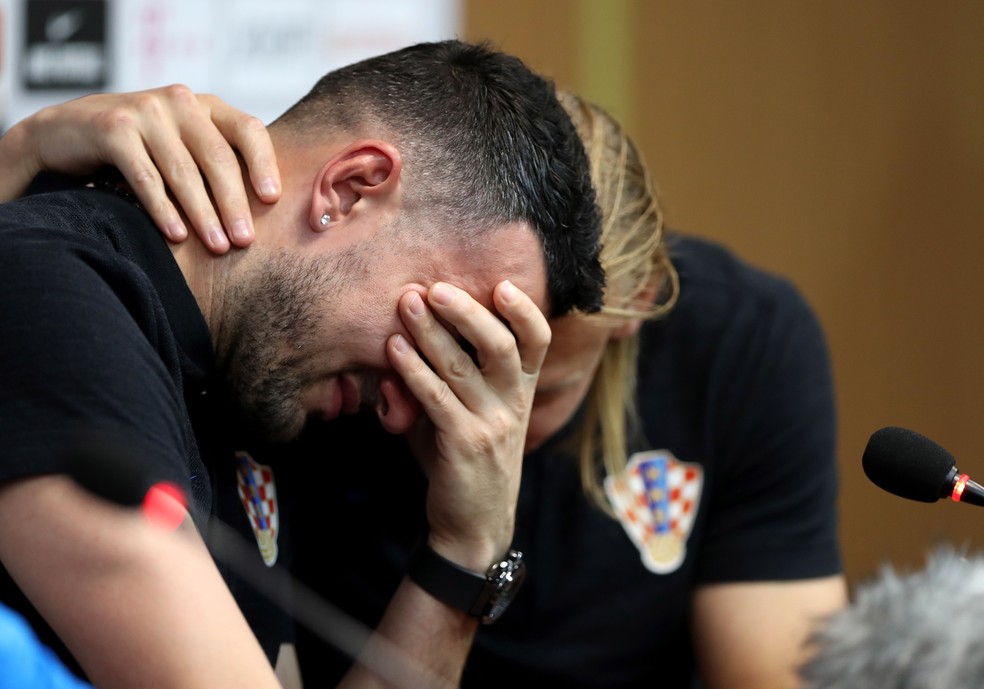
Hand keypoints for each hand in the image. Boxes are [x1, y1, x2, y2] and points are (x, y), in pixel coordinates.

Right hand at [0, 85, 279, 253]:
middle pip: (218, 157)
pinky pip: (146, 176)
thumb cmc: (140, 151)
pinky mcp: (113, 128)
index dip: (264, 163)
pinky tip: (176, 236)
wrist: (65, 135)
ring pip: (183, 170)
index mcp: (206, 106)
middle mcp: (179, 102)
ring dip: (203, 214)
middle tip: (245, 241)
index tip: (272, 200)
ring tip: (218, 247)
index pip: (248, 130)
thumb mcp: (183, 148)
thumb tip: (267, 212)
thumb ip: (217, 166)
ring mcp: (145, 111)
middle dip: (234, 203)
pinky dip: (163, 209)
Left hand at [386, 280, 549, 569]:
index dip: (524, 311)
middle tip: (435, 287)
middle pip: (501, 346)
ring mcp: (491, 424)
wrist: (473, 525)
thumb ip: (443, 378)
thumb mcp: (463, 413)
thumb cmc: (464, 460)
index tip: (502, 284)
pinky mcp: (464, 444)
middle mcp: (512, 404)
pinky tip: (395, 350)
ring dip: (432, 332)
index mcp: (520, 390)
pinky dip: (414, 370)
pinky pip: (437, 398)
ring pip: (463, 367)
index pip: (537, 341)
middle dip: (467, 312)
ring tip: (407, 304)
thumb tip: (400, 337)